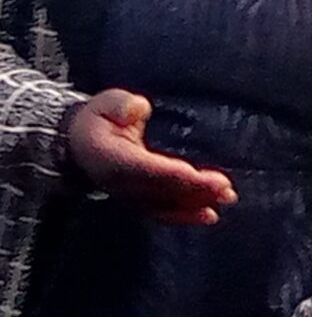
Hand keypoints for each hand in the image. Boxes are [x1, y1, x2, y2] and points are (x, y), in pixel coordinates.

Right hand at [62, 90, 233, 224]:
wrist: (80, 144)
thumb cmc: (99, 119)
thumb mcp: (107, 102)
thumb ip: (121, 105)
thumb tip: (137, 109)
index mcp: (109, 158)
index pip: (144, 169)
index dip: (172, 174)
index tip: (199, 175)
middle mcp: (118, 183)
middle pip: (160, 190)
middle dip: (194, 192)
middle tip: (226, 190)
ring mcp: (127, 195)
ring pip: (163, 205)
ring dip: (195, 205)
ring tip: (226, 199)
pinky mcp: (137, 201)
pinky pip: (161, 211)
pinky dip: (185, 215)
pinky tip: (209, 215)